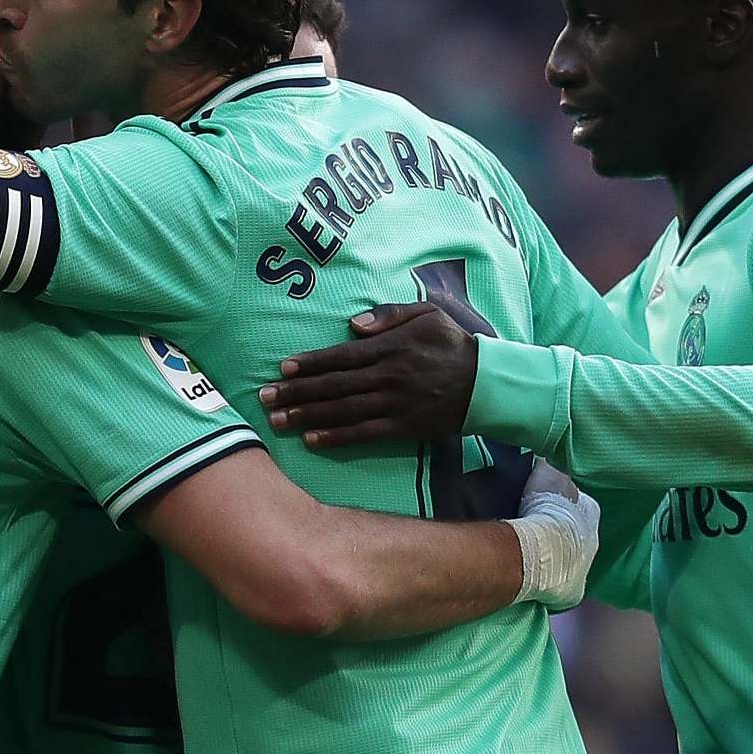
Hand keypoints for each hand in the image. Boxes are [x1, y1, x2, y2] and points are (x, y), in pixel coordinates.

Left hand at [259, 302, 477, 447]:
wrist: (487, 384)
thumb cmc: (452, 344)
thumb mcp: (426, 313)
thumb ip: (389, 315)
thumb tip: (353, 324)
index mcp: (390, 347)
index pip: (341, 356)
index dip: (310, 363)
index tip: (282, 367)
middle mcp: (387, 376)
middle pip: (333, 385)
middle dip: (296, 391)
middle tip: (264, 397)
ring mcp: (394, 404)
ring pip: (343, 411)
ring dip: (307, 416)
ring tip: (277, 420)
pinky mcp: (403, 427)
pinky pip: (364, 434)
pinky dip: (336, 437)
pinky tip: (311, 440)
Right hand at [507, 460, 599, 610]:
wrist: (542, 548)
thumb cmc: (545, 508)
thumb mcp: (545, 473)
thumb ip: (547, 465)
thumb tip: (544, 454)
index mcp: (590, 513)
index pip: (581, 505)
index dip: (562, 504)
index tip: (545, 505)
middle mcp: (593, 541)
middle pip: (576, 536)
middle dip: (560, 534)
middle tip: (535, 532)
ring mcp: (585, 569)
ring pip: (569, 561)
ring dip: (553, 558)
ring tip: (529, 555)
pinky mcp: (573, 593)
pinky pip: (559, 585)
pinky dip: (546, 581)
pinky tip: (529, 577)